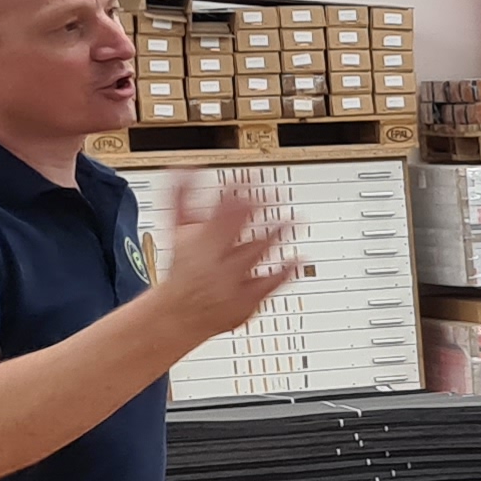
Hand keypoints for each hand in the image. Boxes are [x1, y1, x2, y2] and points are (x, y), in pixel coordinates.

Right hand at [159, 180, 298, 339]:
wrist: (181, 313)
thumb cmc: (186, 267)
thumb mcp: (180, 233)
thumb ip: (183, 198)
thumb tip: (183, 167)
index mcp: (200, 240)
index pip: (217, 211)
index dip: (233, 192)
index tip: (247, 177)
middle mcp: (217, 259)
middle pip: (237, 230)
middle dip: (256, 211)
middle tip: (276, 193)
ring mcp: (233, 279)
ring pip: (256, 253)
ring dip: (276, 235)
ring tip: (295, 219)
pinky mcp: (248, 298)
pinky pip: (269, 284)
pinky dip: (286, 271)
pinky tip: (300, 259)